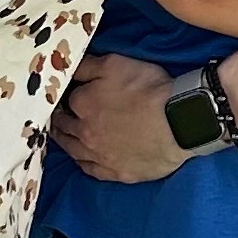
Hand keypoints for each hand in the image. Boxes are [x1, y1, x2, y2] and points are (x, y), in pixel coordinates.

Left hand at [50, 53, 188, 181]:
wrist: (178, 122)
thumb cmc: (148, 89)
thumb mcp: (116, 63)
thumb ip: (87, 65)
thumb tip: (68, 66)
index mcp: (82, 104)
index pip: (67, 98)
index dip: (69, 95)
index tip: (68, 94)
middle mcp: (84, 133)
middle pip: (65, 126)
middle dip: (60, 118)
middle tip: (58, 115)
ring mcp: (99, 156)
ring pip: (73, 150)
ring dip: (65, 141)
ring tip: (64, 136)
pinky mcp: (115, 173)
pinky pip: (90, 170)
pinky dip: (83, 163)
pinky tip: (83, 159)